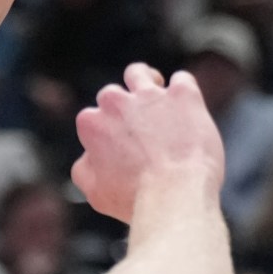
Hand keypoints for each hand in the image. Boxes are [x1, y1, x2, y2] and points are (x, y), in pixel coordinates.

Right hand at [72, 64, 226, 226]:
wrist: (175, 194)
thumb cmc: (135, 200)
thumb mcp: (96, 193)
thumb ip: (84, 169)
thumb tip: (89, 156)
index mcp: (92, 123)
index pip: (94, 119)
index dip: (107, 135)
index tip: (121, 152)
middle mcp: (116, 101)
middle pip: (114, 96)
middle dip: (123, 111)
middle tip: (141, 132)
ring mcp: (150, 95)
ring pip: (140, 74)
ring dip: (146, 82)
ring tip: (159, 100)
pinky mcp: (182, 95)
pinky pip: (182, 80)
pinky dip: (184, 93)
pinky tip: (188, 108)